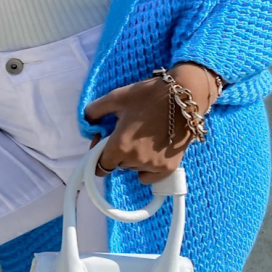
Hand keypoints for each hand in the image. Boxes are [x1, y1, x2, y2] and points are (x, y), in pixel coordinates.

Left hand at [83, 62, 218, 184]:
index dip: (98, 155)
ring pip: (133, 169)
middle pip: (117, 165)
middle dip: (117, 152)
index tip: (103, 142)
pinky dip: (146, 168)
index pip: (99, 166)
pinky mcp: (168, 168)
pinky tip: (151, 151)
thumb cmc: (149, 95)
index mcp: (120, 146)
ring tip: (142, 137)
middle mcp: (135, 160)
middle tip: (126, 132)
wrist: (184, 96)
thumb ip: (95, 110)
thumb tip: (86, 121)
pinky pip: (148, 177)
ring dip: (133, 158)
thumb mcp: (117, 97)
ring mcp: (153, 166)